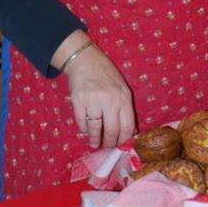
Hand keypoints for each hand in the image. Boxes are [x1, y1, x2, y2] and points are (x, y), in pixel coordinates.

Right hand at [52, 30, 134, 147]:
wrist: (85, 60)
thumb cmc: (107, 76)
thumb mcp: (122, 89)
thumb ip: (126, 109)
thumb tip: (129, 133)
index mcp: (124, 98)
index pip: (127, 126)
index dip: (124, 140)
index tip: (121, 145)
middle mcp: (110, 100)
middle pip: (111, 130)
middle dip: (109, 143)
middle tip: (108, 146)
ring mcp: (93, 100)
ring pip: (95, 129)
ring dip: (95, 140)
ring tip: (95, 143)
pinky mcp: (78, 101)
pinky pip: (82, 122)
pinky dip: (84, 130)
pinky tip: (86, 131)